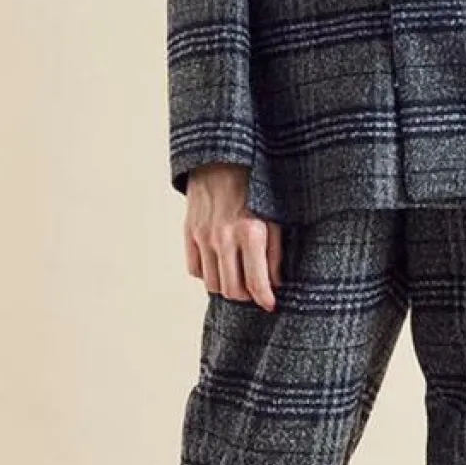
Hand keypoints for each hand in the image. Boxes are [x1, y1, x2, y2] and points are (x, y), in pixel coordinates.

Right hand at [183, 163, 282, 310]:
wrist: (222, 159)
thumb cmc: (255, 188)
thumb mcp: (276, 217)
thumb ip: (276, 253)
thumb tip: (275, 284)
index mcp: (251, 233)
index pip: (256, 283)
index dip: (265, 300)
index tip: (270, 305)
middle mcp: (225, 238)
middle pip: (232, 290)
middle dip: (246, 296)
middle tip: (254, 290)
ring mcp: (204, 237)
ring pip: (212, 284)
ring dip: (226, 286)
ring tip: (238, 278)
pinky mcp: (189, 233)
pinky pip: (195, 269)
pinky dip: (208, 273)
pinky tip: (220, 264)